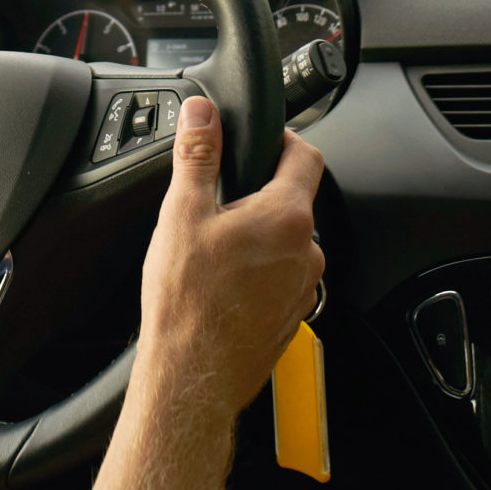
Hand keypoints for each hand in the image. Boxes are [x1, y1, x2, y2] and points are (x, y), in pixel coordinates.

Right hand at [134, 95, 324, 419]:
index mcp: (287, 217)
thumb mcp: (183, 214)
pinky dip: (258, 274)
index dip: (284, 140)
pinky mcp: (291, 316)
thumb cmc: (188, 302)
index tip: (262, 140)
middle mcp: (306, 252)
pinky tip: (223, 285)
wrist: (192, 376)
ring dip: (259, 238)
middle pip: (293, 201)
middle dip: (260, 194)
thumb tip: (203, 113)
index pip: (307, 156)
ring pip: (286, 244)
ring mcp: (302, 288)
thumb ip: (198, 155)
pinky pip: (280, 280)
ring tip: (215, 251)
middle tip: (218, 204)